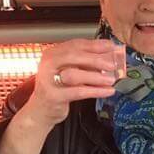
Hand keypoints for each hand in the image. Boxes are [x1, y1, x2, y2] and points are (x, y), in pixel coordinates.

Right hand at [0, 40, 119, 153]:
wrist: (41, 109)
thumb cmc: (59, 88)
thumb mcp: (71, 71)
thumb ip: (86, 62)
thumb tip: (109, 55)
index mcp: (53, 54)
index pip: (75, 44)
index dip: (94, 45)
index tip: (110, 46)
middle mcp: (48, 64)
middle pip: (73, 56)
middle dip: (96, 59)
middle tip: (112, 64)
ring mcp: (49, 80)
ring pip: (74, 74)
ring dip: (96, 76)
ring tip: (111, 79)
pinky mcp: (53, 96)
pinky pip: (77, 92)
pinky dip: (95, 91)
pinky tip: (108, 91)